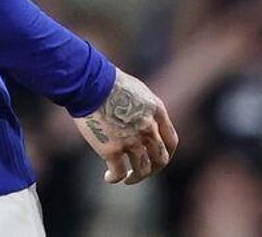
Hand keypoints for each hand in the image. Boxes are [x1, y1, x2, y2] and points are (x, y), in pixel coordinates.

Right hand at [73, 70, 177, 184]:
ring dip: (136, 178)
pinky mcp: (112, 149)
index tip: (156, 158)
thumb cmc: (109, 83)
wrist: (90, 83)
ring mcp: (132, 140)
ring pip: (142, 170)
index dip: (166, 154)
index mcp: (157, 112)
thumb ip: (146, 109)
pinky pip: (119, 172)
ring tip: (127, 178)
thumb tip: (145, 122)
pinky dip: (114, 178)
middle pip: (161, 159)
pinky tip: (108, 177)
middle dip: (153, 169)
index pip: (171, 141)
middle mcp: (148, 128)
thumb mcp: (138, 92)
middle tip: (142, 172)